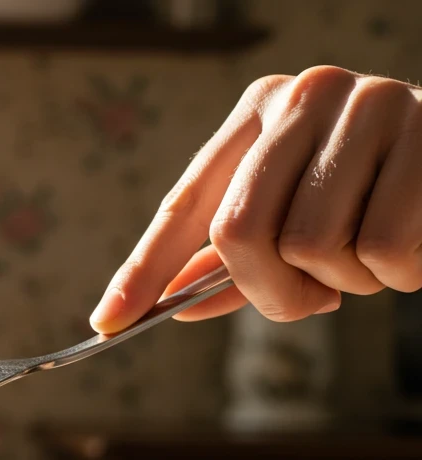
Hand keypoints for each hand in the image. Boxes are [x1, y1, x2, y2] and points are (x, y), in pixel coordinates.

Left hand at [91, 66, 421, 332]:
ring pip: (312, 247)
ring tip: (371, 256)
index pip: (185, 204)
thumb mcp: (298, 213)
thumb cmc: (375, 189)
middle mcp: (307, 95)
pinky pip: (383, 250)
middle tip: (308, 301)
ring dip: (343, 281)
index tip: (109, 323)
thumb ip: (236, 258)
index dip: (143, 271)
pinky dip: (396, 275)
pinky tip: (412, 248)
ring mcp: (371, 106)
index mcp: (261, 109)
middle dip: (270, 291)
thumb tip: (173, 305)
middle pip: (240, 233)